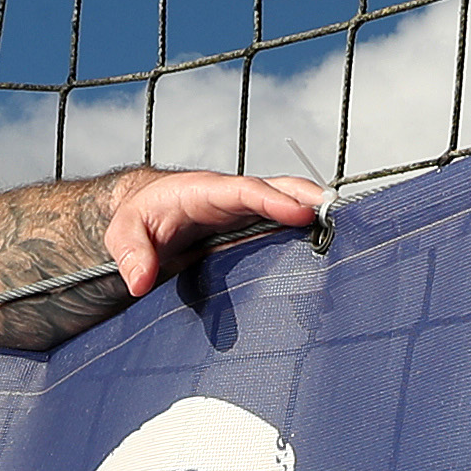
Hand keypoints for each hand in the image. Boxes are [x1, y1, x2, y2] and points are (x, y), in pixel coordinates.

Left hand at [103, 168, 326, 299]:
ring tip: (347, 230)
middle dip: (308, 198)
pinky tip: (327, 248)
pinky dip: (305, 232)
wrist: (141, 213)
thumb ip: (130, 255)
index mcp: (203, 191)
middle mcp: (231, 197)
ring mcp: (244, 212)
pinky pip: (282, 224)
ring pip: (287, 204)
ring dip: (314, 213)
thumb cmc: (136, 218)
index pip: (244, 190)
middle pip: (277, 189)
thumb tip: (139, 282)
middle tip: (337, 214)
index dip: (274, 200)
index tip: (299, 213)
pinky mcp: (250, 227)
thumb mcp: (122, 234)